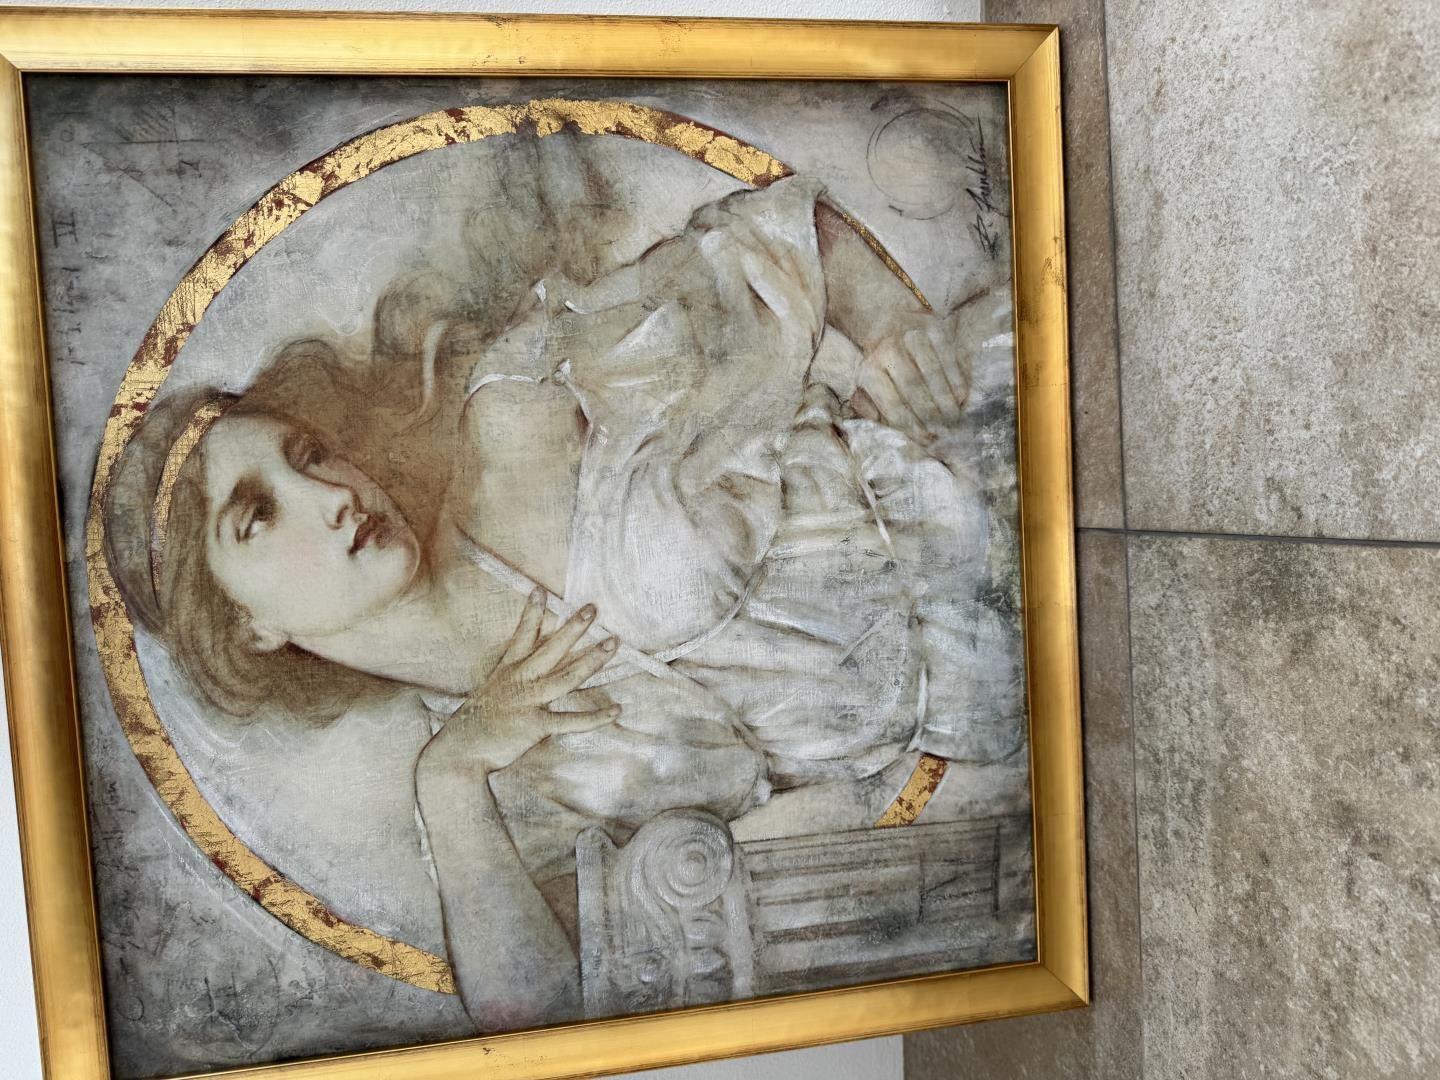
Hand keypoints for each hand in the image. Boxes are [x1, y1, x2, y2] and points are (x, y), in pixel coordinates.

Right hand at [422, 589, 620, 775]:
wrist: (459, 752)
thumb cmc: (474, 724)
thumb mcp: (490, 692)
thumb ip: (510, 681)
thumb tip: (528, 673)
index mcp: (507, 671)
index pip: (522, 636)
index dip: (532, 613)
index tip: (541, 591)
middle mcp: (519, 681)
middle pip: (552, 649)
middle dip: (573, 628)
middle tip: (593, 609)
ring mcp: (528, 702)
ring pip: (568, 677)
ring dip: (593, 660)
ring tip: (613, 643)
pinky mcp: (535, 726)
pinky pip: (572, 721)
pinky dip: (596, 718)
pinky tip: (616, 710)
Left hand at [854, 311, 968, 444]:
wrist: (889, 320)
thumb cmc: (881, 365)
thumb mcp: (868, 387)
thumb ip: (873, 410)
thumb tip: (887, 428)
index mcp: (869, 369)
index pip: (893, 404)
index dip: (912, 426)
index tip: (925, 440)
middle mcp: (888, 349)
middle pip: (915, 389)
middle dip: (932, 415)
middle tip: (943, 433)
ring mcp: (912, 336)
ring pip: (934, 373)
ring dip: (947, 400)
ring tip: (954, 419)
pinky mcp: (934, 327)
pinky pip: (950, 358)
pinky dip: (957, 381)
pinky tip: (962, 399)